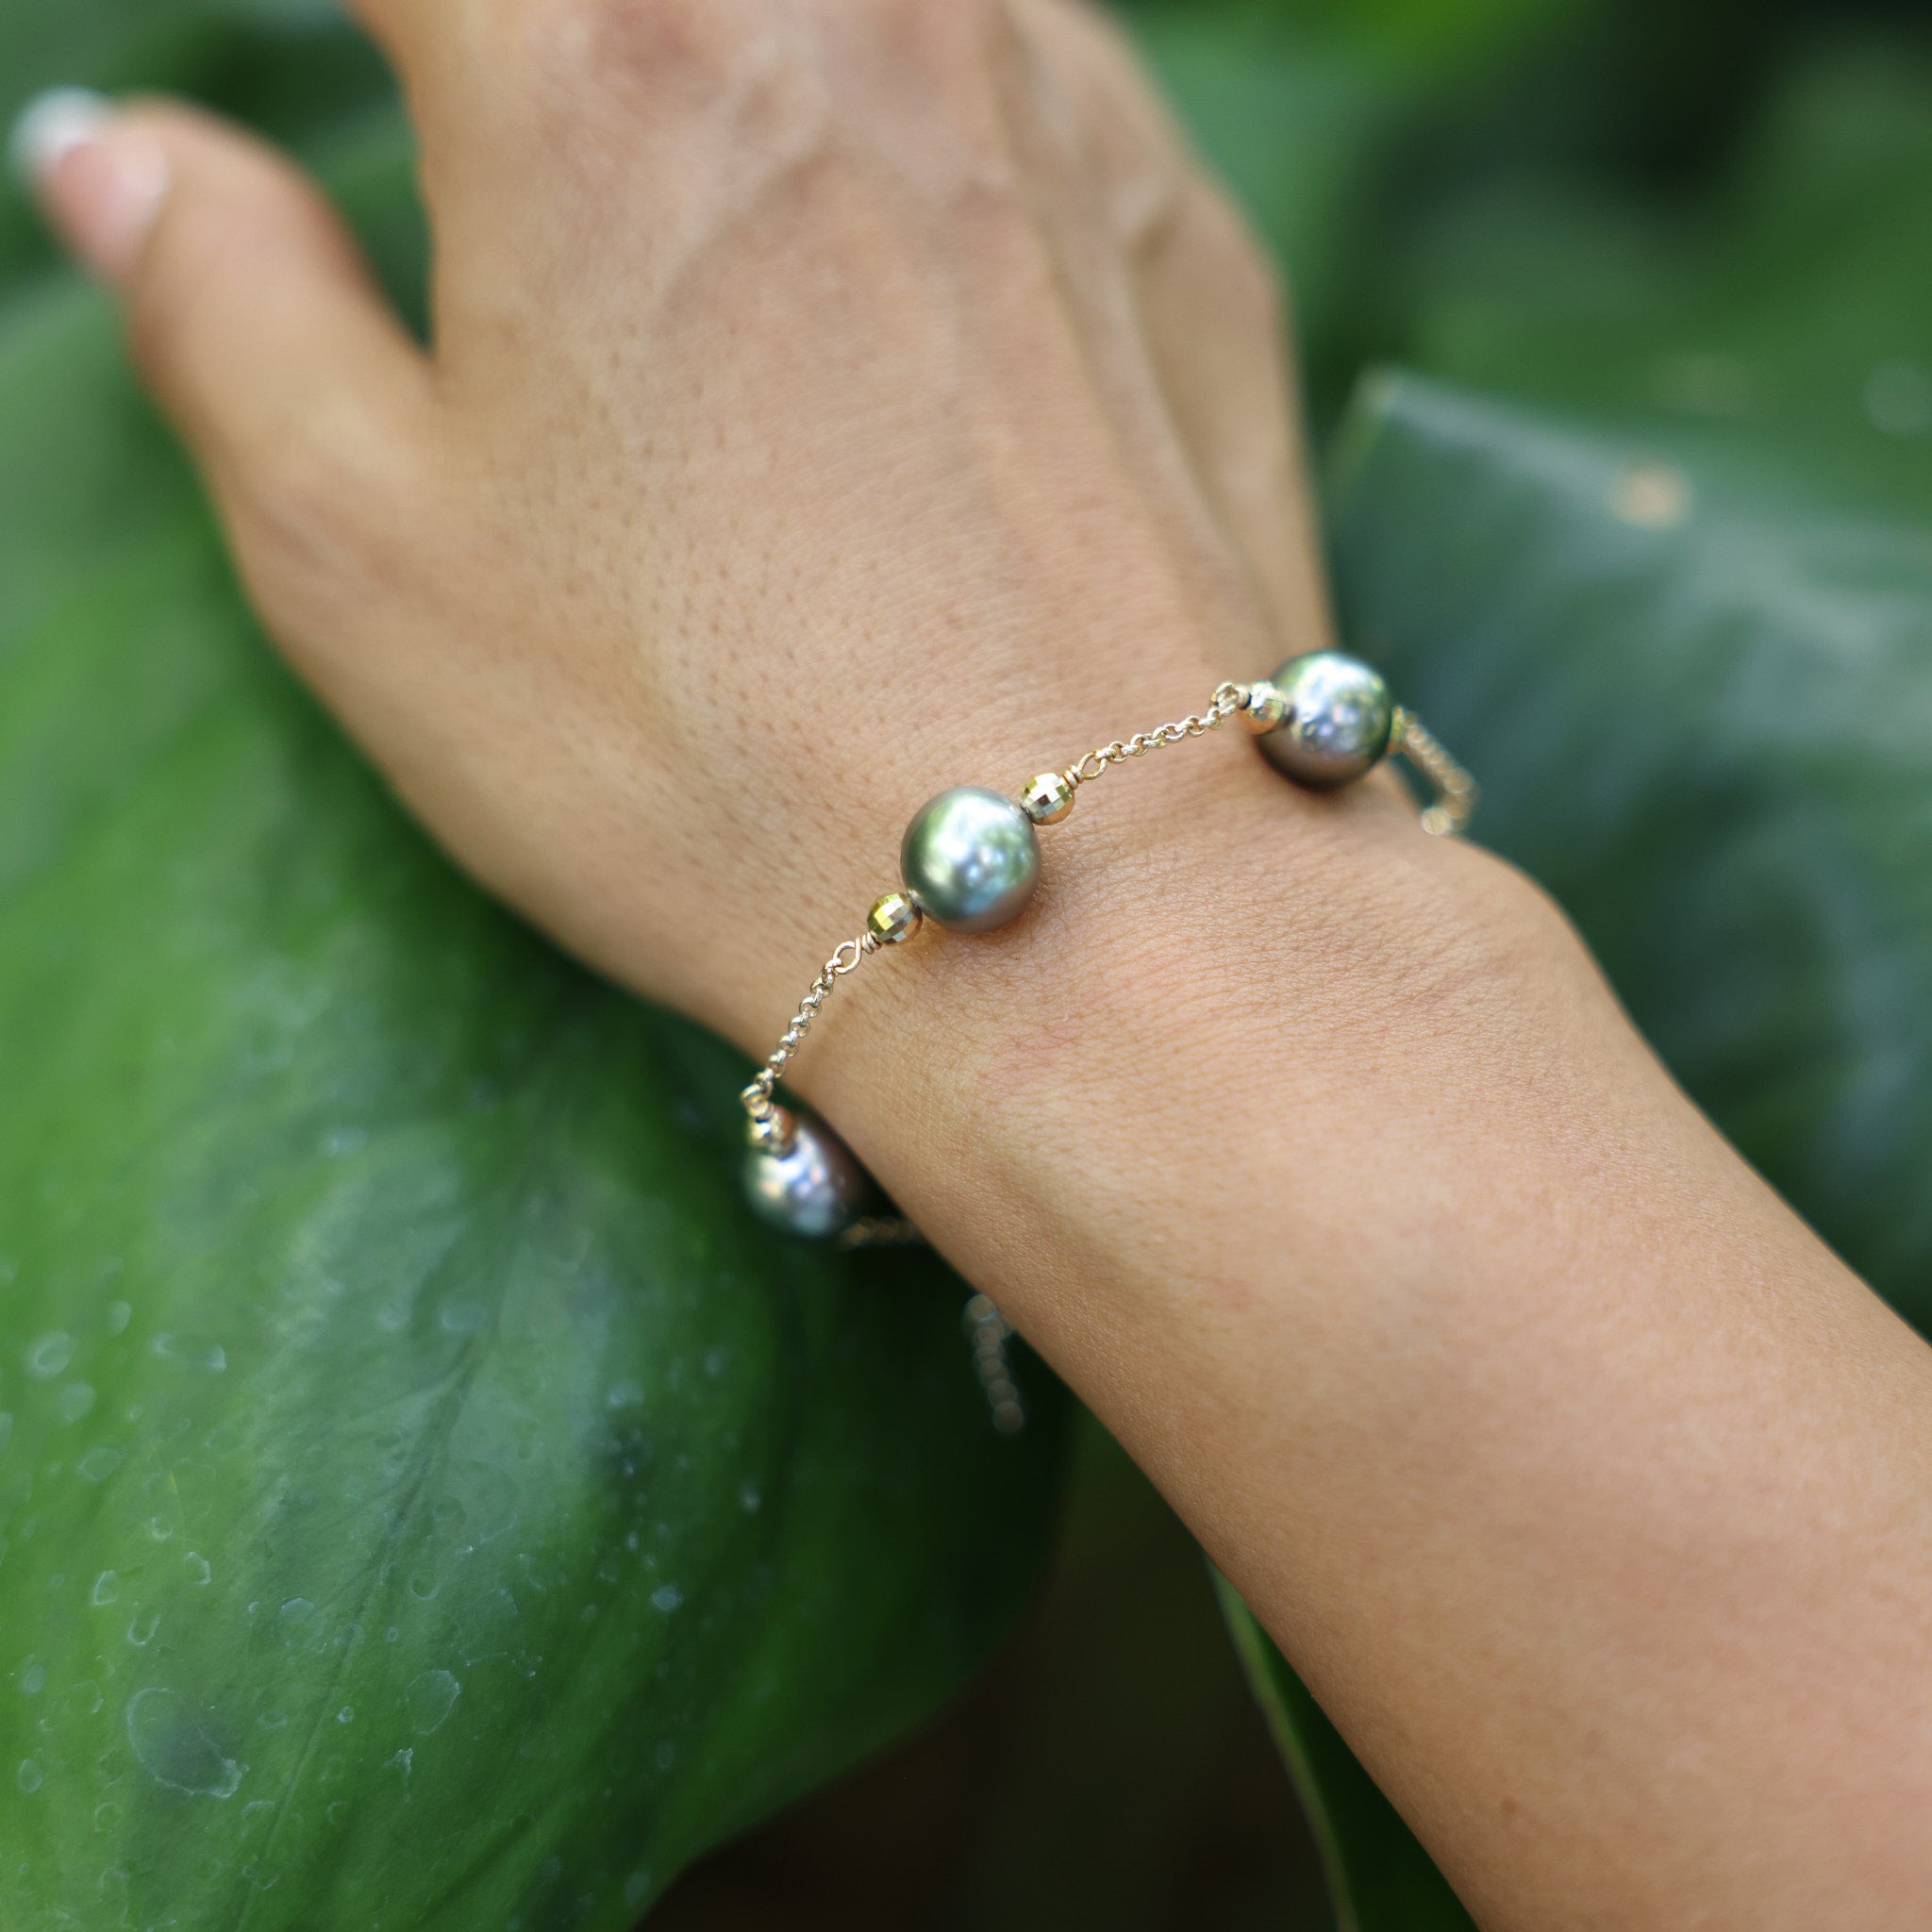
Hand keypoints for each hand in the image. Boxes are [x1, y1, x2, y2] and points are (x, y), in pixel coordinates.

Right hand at [21, 0, 1371, 1057]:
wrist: (1088, 895)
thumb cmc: (711, 753)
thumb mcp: (370, 559)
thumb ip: (222, 305)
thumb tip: (127, 155)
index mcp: (595, 54)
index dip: (366, 17)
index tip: (376, 96)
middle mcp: (847, 7)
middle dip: (565, 49)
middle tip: (544, 181)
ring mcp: (1048, 93)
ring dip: (756, 61)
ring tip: (720, 223)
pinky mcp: (1177, 215)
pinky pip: (1029, 57)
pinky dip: (936, 101)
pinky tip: (909, 245)